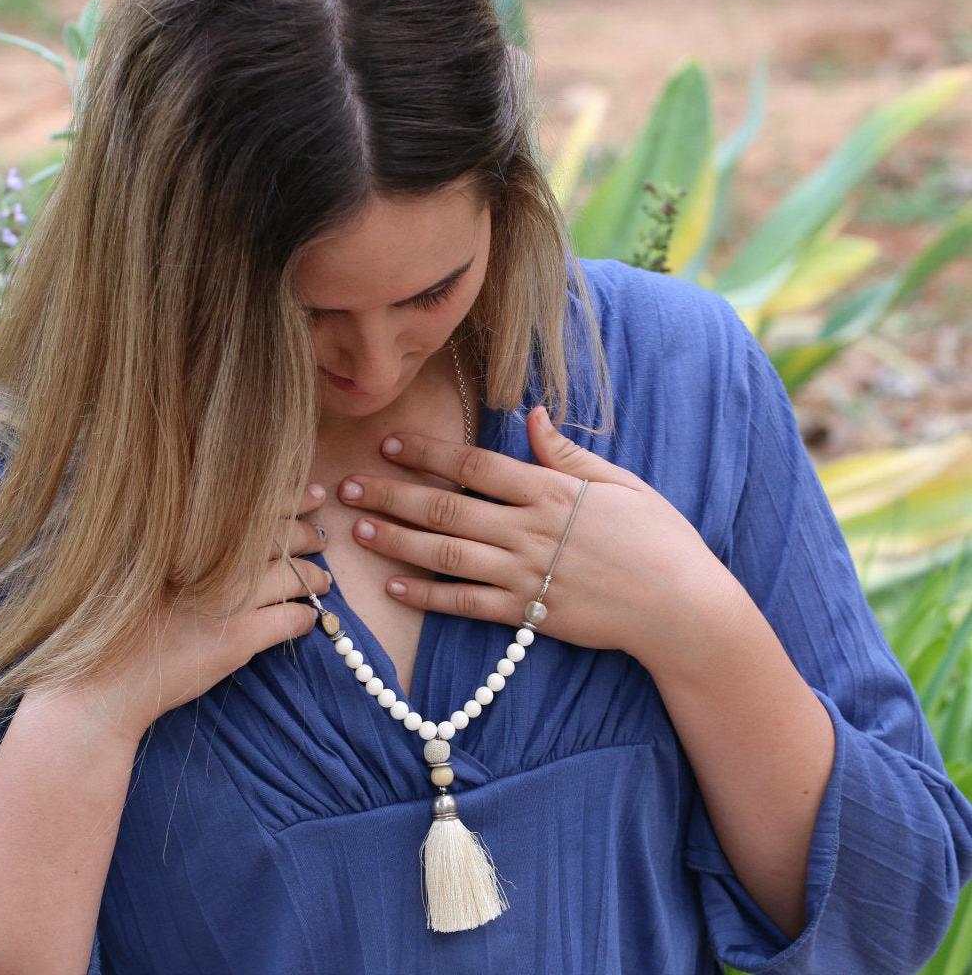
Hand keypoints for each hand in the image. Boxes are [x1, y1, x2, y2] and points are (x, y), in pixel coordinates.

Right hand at [22, 484, 333, 745]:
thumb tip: (233, 525)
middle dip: (308, 536)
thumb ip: (187, 540)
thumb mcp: (145, 563)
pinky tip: (309, 620)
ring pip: (294, 578)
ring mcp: (228, 597)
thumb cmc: (117, 620)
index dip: (292, 498)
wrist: (100, 681)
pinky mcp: (238, 637)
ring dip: (315, 579)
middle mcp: (211, 559)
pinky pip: (292, 619)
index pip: (255, 506)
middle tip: (321, 538)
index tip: (314, 495)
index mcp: (188, 535)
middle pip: (281, 537)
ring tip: (323, 581)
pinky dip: (306, 617)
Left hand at [336, 404, 743, 677]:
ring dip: (398, 540)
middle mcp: (528, 530)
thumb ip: (567, 453)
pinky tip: (392, 588)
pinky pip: (466, 604)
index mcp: (550, 491)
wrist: (681, 607)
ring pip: (445, 554)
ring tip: (359, 528)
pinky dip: (427, 597)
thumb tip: (531, 415)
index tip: (388, 445)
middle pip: (446, 507)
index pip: (473, 466)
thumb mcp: (620, 483)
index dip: (426, 453)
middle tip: (348, 486)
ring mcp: (525, 574)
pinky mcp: (526, 614)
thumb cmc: (658, 538)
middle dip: (392, 494)